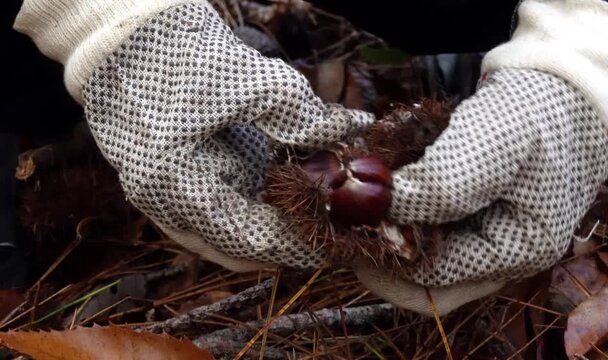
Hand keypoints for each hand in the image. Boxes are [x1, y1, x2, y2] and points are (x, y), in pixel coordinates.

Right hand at [14, 0, 372, 271]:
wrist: (121, 32)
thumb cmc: (177, 50)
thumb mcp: (248, 81)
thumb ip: (301, 115)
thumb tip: (355, 128)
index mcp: (172, 183)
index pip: (247, 238)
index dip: (296, 244)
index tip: (337, 240)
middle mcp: (161, 201)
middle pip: (234, 248)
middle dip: (284, 245)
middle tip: (329, 237)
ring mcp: (160, 194)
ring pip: (223, 235)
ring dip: (266, 231)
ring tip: (311, 222)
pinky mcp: (168, 181)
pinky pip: (213, 212)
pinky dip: (248, 211)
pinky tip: (279, 201)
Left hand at [355, 0, 607, 315]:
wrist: (563, 83)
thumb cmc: (537, 111)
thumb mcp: (493, 142)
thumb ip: (443, 184)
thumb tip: (382, 209)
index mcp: (518, 250)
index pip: (435, 277)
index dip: (386, 253)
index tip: (347, 221)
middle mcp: (503, 256)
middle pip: (428, 281)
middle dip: (383, 255)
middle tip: (344, 225)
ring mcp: (489, 236)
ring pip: (425, 256)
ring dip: (390, 232)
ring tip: (360, 201)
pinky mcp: (476, 215)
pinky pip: (431, 228)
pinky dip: (405, 211)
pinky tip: (386, 185)